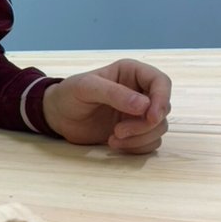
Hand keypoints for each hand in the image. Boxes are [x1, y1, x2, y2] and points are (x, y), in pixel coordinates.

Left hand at [42, 59, 171, 153]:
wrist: (58, 116)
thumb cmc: (69, 95)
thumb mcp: (86, 88)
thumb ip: (114, 94)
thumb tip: (144, 106)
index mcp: (132, 73)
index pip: (161, 82)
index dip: (162, 99)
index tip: (151, 117)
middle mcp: (140, 92)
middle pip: (163, 109)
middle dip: (145, 125)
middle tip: (118, 131)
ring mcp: (138, 113)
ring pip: (158, 128)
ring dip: (139, 138)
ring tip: (112, 139)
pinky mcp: (134, 132)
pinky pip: (150, 143)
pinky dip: (136, 147)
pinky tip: (114, 144)